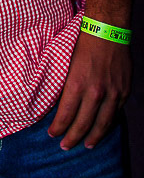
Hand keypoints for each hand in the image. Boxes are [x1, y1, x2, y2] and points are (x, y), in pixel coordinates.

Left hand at [48, 31, 130, 149]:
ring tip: (86, 145)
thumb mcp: (66, 64)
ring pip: (102, 123)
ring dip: (93, 137)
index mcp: (77, 85)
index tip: (52, 135)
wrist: (107, 31)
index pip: (65, 115)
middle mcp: (95, 92)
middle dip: (72, 138)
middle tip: (65, 147)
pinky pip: (116, 113)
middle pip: (83, 124)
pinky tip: (102, 128)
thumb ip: (64, 86)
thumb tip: (57, 104)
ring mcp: (112, 93)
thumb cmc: (82, 44)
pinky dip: (108, 123)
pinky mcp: (124, 91)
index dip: (58, 128)